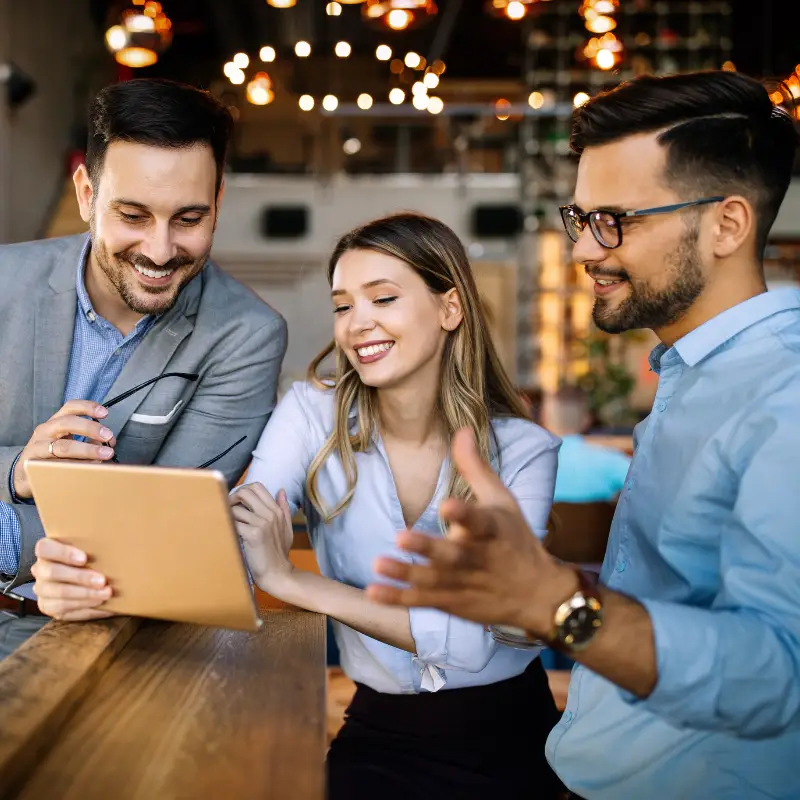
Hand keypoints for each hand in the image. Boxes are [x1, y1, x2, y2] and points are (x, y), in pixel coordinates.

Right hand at [14, 401, 116, 499]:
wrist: (24, 475)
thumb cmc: (51, 456)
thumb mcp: (69, 443)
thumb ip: (89, 440)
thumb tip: (108, 443)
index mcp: (55, 422)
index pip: (70, 407)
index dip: (88, 407)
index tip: (105, 413)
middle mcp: (45, 431)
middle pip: (67, 423)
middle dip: (90, 428)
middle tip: (108, 436)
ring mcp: (37, 448)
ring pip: (62, 446)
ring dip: (87, 450)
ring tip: (104, 455)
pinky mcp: (34, 465)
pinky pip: (57, 466)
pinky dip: (75, 467)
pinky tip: (88, 469)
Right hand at [31, 538, 113, 620]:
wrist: (85, 577)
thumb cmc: (89, 557)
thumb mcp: (89, 547)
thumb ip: (94, 544)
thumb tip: (118, 539)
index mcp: (47, 550)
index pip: (45, 548)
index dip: (63, 553)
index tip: (84, 558)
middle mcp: (40, 570)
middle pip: (52, 572)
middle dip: (80, 577)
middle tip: (102, 581)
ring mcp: (43, 590)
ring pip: (59, 594)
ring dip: (86, 595)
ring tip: (106, 594)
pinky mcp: (49, 607)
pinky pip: (65, 611)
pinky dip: (87, 608)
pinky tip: (104, 605)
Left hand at [230, 484, 294, 594]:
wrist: (277, 573)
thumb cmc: (279, 553)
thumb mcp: (286, 529)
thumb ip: (284, 509)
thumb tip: (282, 491)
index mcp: (276, 511)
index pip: (257, 487)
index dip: (243, 490)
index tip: (237, 501)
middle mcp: (270, 514)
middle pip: (245, 492)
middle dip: (232, 498)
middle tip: (229, 509)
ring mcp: (262, 523)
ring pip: (236, 508)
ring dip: (229, 516)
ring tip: (230, 526)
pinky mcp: (253, 534)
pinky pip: (233, 522)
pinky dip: (229, 527)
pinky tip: (231, 535)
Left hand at [366, 428, 577, 637]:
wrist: (537, 595)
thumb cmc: (515, 539)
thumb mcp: (502, 500)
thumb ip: (476, 468)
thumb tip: (461, 429)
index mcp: (493, 530)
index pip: (480, 521)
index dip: (465, 514)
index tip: (448, 506)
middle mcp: (479, 558)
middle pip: (453, 555)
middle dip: (428, 548)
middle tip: (401, 536)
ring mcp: (464, 583)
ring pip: (433, 581)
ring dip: (405, 573)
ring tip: (378, 563)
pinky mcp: (452, 602)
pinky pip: (423, 602)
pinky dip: (398, 599)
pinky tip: (374, 591)